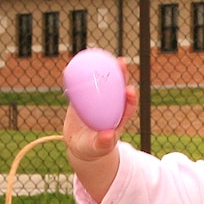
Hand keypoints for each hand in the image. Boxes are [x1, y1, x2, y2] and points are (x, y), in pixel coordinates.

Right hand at [64, 58, 135, 200]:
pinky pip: (82, 85)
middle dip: (122, 74)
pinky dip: (79, 76)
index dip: (130, 97)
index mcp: (118, 116)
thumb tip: (109, 136)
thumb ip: (103, 143)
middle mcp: (110, 105)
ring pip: (102, 82)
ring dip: (103, 68)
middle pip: (118, 87)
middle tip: (121, 62)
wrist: (80, 145)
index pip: (128, 105)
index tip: (129, 90)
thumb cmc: (92, 148)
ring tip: (99, 55)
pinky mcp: (84, 98)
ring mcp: (97, 100)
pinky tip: (72, 66)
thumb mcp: (98, 148)